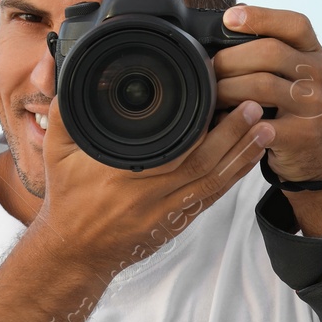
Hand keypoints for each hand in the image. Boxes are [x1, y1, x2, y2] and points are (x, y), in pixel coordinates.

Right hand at [31, 97, 273, 276]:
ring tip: (265, 128)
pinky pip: (213, 197)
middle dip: (231, 134)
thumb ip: (63, 112)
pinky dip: (234, 177)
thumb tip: (64, 69)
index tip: (216, 95)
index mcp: (123, 175)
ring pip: (214, 181)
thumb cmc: (67, 200)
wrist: (75, 252)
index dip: (199, 125)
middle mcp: (150, 195)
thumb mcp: (57, 153)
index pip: (169, 146)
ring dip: (241, 154)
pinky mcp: (178, 221)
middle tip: (253, 106)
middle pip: (201, 163)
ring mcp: (168, 211)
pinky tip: (252, 158)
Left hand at [213, 6, 321, 183]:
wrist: (321, 159)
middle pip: (270, 52)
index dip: (261, 17)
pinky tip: (225, 122)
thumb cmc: (300, 112)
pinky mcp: (302, 134)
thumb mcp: (297, 75)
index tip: (229, 19)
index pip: (295, 25)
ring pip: (262, 85)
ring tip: (213, 96)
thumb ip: (274, 50)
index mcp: (316, 55)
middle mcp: (321, 76)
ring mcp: (314, 106)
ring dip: (228, 89)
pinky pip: (260, 122)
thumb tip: (232, 18)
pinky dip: (236, 121)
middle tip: (210, 69)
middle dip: (231, 58)